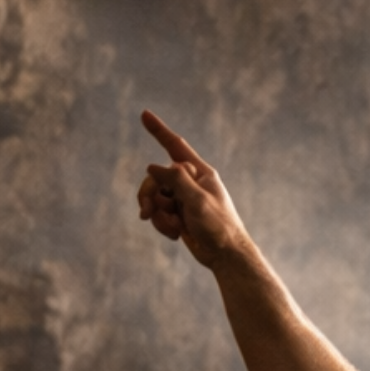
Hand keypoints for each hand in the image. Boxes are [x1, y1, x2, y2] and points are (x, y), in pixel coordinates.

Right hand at [136, 110, 250, 270]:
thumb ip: (175, 181)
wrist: (225, 256)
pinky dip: (162, 224)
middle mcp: (191, 182)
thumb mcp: (197, 200)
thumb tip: (153, 167)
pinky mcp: (179, 214)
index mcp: (200, 173)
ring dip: (157, 215)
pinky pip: (158, 213)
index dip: (159, 130)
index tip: (144, 114)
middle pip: (156, 178)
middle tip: (145, 212)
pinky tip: (175, 235)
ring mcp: (184, 198)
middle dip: (149, 195)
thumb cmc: (218, 226)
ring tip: (172, 228)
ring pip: (154, 197)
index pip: (175, 146)